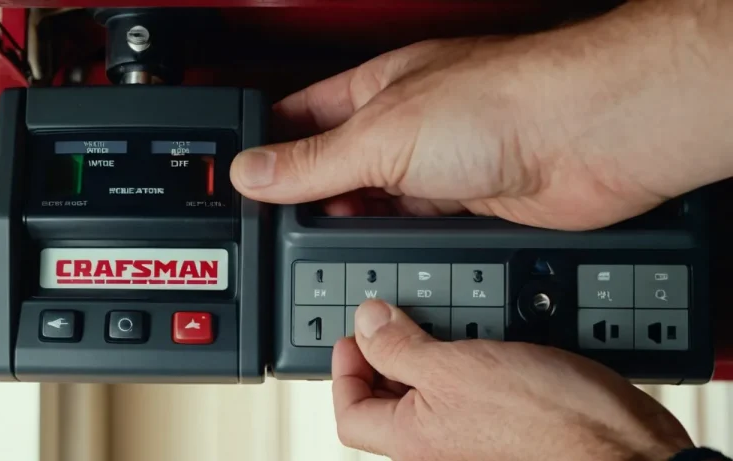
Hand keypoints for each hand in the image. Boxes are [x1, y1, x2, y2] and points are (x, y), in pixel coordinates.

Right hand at [230, 0, 732, 229]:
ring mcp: (435, 167)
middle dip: (308, 197)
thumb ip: (314, 160)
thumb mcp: (382, 132)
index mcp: (375, 88)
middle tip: (276, 230)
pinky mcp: (465, 205)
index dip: (269, 146)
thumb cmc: (503, 101)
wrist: (587, 139)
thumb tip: (254, 171)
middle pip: (337, 166)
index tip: (241, 183)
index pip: (302, 116)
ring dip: (352, 226)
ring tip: (321, 250)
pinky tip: (375, 254)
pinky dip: (392, 243)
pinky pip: (412, 230)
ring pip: (374, 203)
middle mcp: (404, 126)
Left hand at [332, 300, 693, 460]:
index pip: (351, 412)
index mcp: (412, 439)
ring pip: (429, 385)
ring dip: (425, 347)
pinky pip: (466, 382)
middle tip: (390, 315)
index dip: (344, 370)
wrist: (621, 444)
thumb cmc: (548, 421)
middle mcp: (437, 440)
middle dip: (384, 352)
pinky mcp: (502, 413)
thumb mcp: (455, 369)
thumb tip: (366, 324)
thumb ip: (401, 347)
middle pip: (387, 397)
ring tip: (433, 316)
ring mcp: (470, 428)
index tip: (352, 334)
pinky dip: (463, 353)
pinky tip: (477, 330)